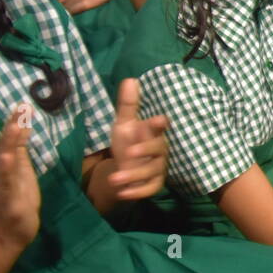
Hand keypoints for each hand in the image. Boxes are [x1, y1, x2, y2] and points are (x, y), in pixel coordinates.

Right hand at [0, 104, 41, 249]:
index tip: (24, 103)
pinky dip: (5, 169)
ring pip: (5, 159)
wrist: (13, 226)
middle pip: (6, 143)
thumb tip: (22, 122)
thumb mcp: (21, 166)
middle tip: (21, 106)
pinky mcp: (8, 197)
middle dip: (12, 126)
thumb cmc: (18, 193)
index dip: (15, 120)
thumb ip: (20, 145)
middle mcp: (2, 168)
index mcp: (7, 160)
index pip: (11, 137)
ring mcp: (4, 182)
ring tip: (14, 126)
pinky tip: (6, 157)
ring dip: (8, 142)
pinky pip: (6, 182)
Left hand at [106, 79, 168, 200]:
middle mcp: (158, 150)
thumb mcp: (123, 124)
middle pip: (158, 149)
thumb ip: (127, 105)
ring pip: (151, 172)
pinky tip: (122, 193)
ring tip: (114, 179)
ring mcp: (157, 168)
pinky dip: (136, 192)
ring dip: (133, 176)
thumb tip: (131, 79)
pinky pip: (150, 189)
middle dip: (145, 150)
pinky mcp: (153, 184)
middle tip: (129, 153)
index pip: (159, 127)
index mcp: (152, 132)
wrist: (125, 168)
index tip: (158, 121)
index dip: (158, 124)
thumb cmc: (128, 142)